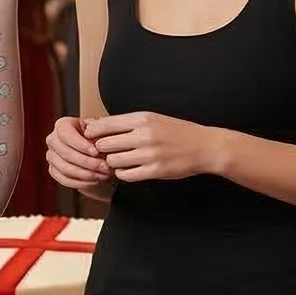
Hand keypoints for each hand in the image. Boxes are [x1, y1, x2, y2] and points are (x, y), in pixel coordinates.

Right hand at [46, 115, 112, 195]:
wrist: (99, 152)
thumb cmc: (100, 138)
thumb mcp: (102, 130)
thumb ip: (98, 129)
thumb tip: (93, 128)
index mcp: (62, 125)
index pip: (66, 134)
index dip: (80, 144)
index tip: (96, 152)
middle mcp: (53, 140)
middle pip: (65, 153)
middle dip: (87, 162)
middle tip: (105, 167)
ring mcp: (51, 157)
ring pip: (65, 168)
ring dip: (86, 174)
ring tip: (103, 176)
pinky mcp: (54, 171)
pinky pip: (64, 180)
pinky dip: (81, 183)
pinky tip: (95, 182)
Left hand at [84, 111, 222, 183]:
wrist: (205, 147)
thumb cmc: (176, 131)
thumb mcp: (152, 119)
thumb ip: (126, 123)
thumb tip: (94, 124)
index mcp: (142, 119)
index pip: (105, 125)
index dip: (93, 133)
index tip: (91, 137)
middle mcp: (144, 135)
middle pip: (104, 144)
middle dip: (101, 149)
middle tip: (106, 152)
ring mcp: (149, 154)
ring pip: (113, 161)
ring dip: (112, 163)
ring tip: (120, 160)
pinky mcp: (155, 171)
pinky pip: (125, 175)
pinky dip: (123, 173)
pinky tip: (129, 169)